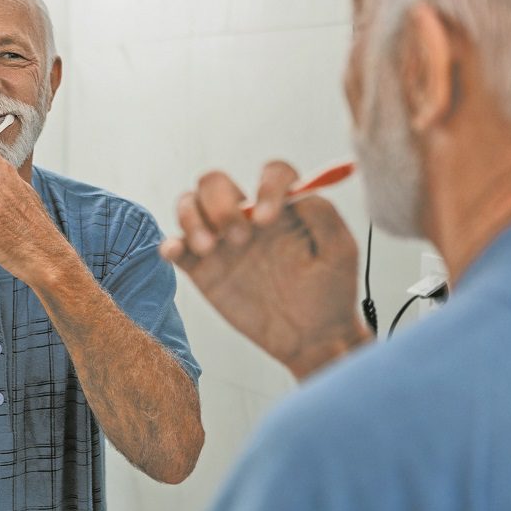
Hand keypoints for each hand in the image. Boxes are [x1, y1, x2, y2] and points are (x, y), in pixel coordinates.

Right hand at [160, 162, 371, 378]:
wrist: (312, 337)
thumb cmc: (331, 292)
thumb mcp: (341, 252)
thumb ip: (324, 216)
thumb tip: (298, 194)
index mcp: (282, 207)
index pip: (271, 173)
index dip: (267, 186)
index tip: (268, 219)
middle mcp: (247, 216)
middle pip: (215, 182)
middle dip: (220, 204)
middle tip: (239, 239)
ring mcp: (221, 241)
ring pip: (189, 204)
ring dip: (192, 219)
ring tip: (210, 248)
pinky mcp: (203, 268)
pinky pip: (176, 247)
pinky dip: (169, 244)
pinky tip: (175, 252)